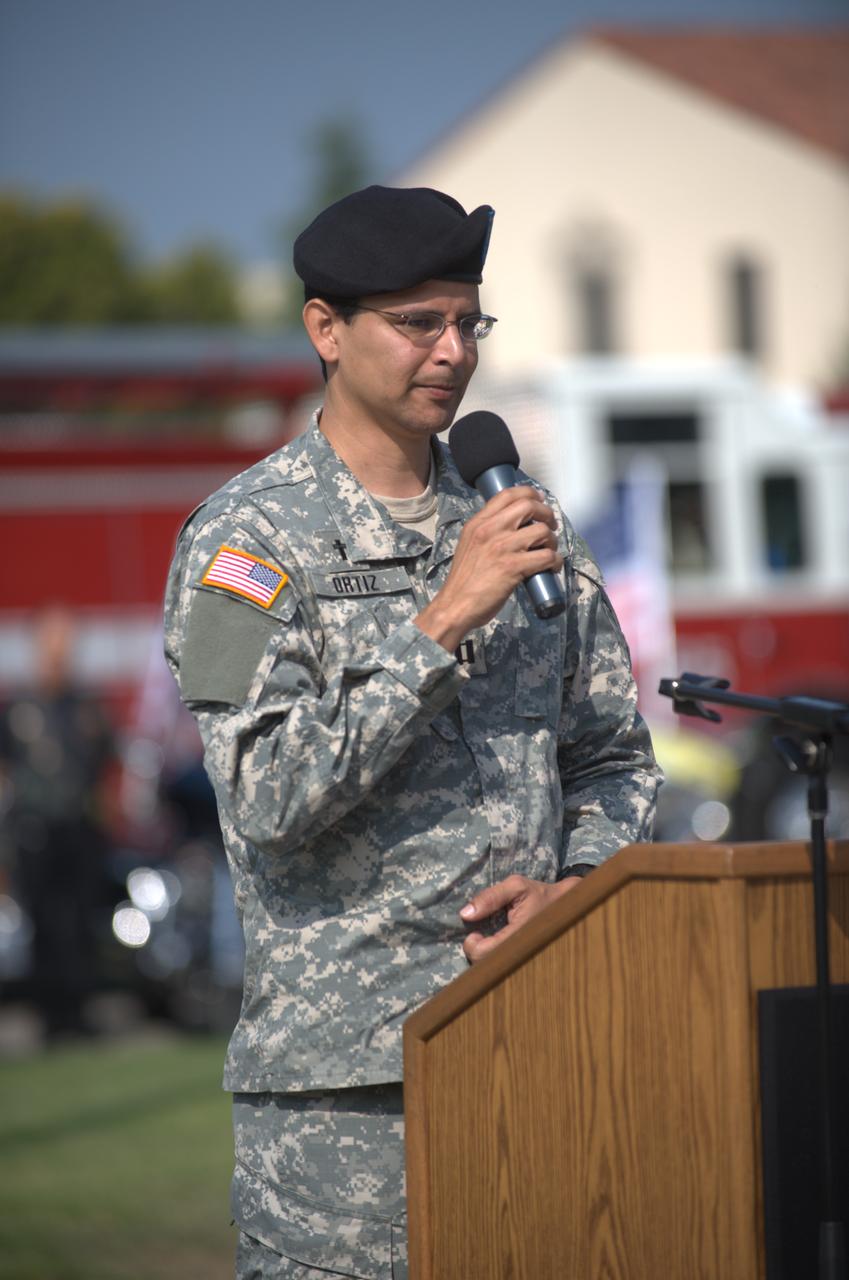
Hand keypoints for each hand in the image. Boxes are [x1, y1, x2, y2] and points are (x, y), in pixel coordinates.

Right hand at [415, 486, 561, 652]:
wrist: (455, 605)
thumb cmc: (463, 580)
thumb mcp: (469, 545)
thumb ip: (487, 532)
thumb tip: (513, 526)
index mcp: (478, 523)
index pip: (507, 494)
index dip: (529, 493)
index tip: (539, 500)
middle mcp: (490, 530)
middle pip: (528, 507)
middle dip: (547, 514)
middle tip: (551, 526)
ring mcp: (502, 548)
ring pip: (542, 531)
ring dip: (552, 541)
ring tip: (550, 551)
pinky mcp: (513, 567)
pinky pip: (545, 556)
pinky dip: (555, 561)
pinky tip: (552, 567)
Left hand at [460, 874, 582, 963]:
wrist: (568, 906)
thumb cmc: (540, 894)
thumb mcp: (516, 886)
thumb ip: (490, 897)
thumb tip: (465, 914)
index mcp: (520, 936)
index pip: (484, 955)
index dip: (472, 945)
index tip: (474, 932)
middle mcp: (522, 954)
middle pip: (486, 969)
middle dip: (477, 952)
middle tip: (479, 936)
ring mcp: (524, 961)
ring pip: (494, 971)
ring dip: (485, 956)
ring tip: (490, 939)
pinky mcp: (525, 964)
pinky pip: (502, 968)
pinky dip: (493, 958)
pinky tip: (496, 945)